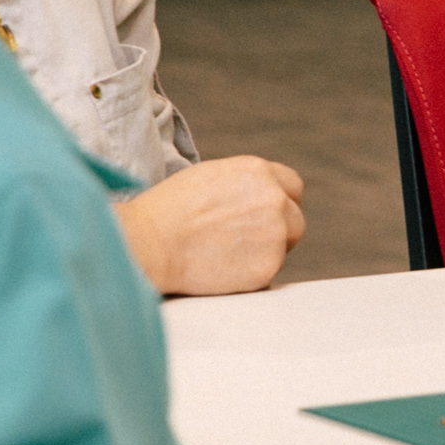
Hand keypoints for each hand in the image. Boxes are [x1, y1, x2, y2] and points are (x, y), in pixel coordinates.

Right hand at [116, 156, 305, 295]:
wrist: (150, 243)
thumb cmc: (169, 210)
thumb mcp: (212, 177)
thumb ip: (246, 184)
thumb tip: (264, 196)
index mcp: (258, 171)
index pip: (293, 186)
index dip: (279, 202)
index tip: (264, 215)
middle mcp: (274, 198)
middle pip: (295, 219)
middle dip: (277, 230)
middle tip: (243, 241)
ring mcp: (274, 233)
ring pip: (285, 247)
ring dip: (266, 251)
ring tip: (226, 253)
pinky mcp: (268, 266)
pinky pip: (269, 271)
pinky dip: (252, 273)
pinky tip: (222, 268)